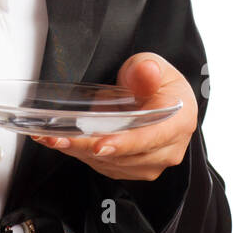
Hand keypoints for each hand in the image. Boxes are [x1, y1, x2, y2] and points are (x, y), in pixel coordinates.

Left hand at [30, 52, 197, 180]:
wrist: (160, 97)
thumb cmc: (157, 82)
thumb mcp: (151, 65)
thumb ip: (146, 70)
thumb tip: (146, 72)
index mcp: (178, 122)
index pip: (150, 137)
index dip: (124, 143)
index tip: (100, 145)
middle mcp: (168, 149)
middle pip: (125, 154)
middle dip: (88, 147)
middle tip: (59, 138)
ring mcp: (151, 162)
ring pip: (111, 163)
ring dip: (80, 152)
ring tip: (53, 138)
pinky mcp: (133, 168)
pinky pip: (106, 166)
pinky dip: (83, 155)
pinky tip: (65, 143)